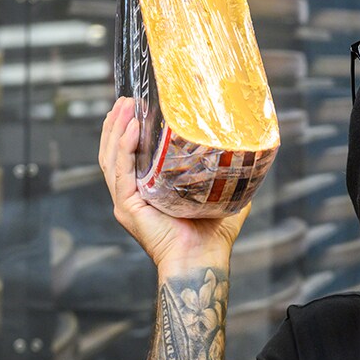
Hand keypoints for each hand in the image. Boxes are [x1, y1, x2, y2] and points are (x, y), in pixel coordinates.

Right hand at [98, 97, 250, 276]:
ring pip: (112, 158)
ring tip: (124, 105)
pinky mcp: (127, 207)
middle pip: (114, 152)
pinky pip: (120, 172)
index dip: (128, 130)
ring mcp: (127, 202)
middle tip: (126, 98)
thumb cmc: (212, 237)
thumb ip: (227, 177)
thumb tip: (247, 155)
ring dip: (116, 129)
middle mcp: (132, 196)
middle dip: (117, 123)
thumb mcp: (221, 197)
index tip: (135, 105)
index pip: (130, 155)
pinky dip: (123, 148)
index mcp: (147, 192)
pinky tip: (131, 129)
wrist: (204, 260)